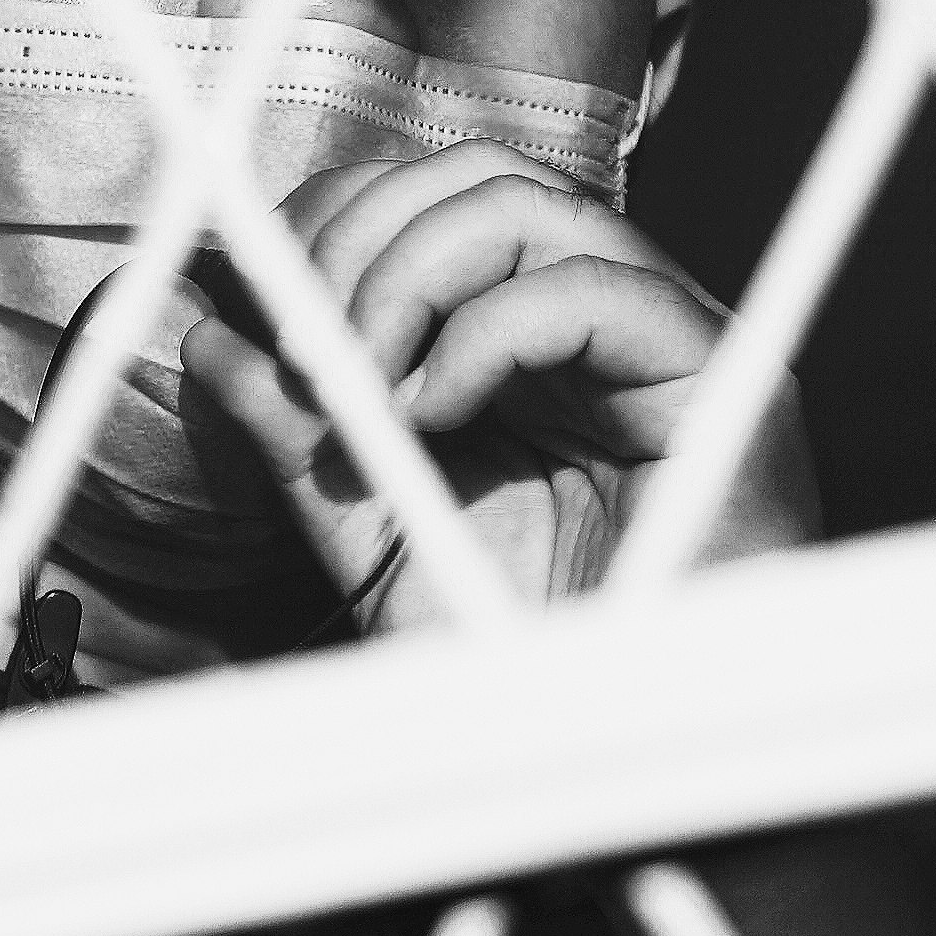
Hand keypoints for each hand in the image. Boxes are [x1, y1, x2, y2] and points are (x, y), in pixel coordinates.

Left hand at [180, 144, 811, 622]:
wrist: (625, 757)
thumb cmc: (525, 663)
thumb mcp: (379, 539)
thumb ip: (304, 440)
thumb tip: (213, 339)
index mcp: (531, 341)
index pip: (436, 200)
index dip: (339, 213)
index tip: (257, 286)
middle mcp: (603, 321)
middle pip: (482, 178)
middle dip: (365, 235)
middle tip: (305, 344)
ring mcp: (665, 341)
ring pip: (534, 207)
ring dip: (411, 273)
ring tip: (360, 381)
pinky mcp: (722, 381)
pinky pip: (595, 293)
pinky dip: (490, 332)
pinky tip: (432, 411)